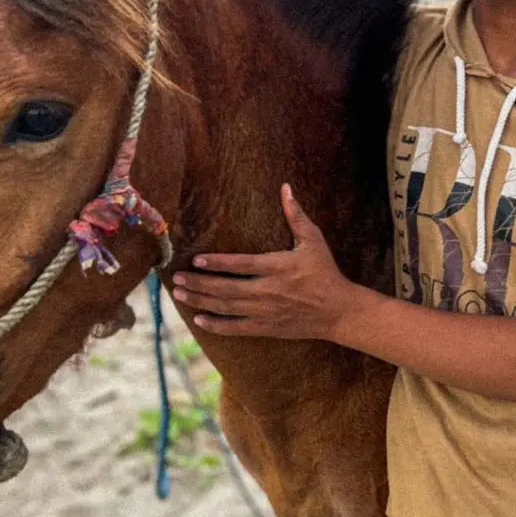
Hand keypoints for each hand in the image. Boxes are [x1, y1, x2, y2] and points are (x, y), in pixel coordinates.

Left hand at [171, 184, 355, 339]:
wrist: (339, 311)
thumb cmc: (325, 272)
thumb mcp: (314, 240)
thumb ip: (296, 215)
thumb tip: (286, 188)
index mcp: (280, 267)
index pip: (243, 265)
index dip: (219, 263)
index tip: (197, 260)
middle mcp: (270, 291)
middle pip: (228, 289)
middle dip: (200, 284)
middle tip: (176, 279)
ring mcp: (267, 312)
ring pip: (228, 308)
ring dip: (201, 301)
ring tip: (180, 294)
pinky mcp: (268, 327)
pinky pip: (238, 328)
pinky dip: (217, 325)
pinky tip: (199, 319)